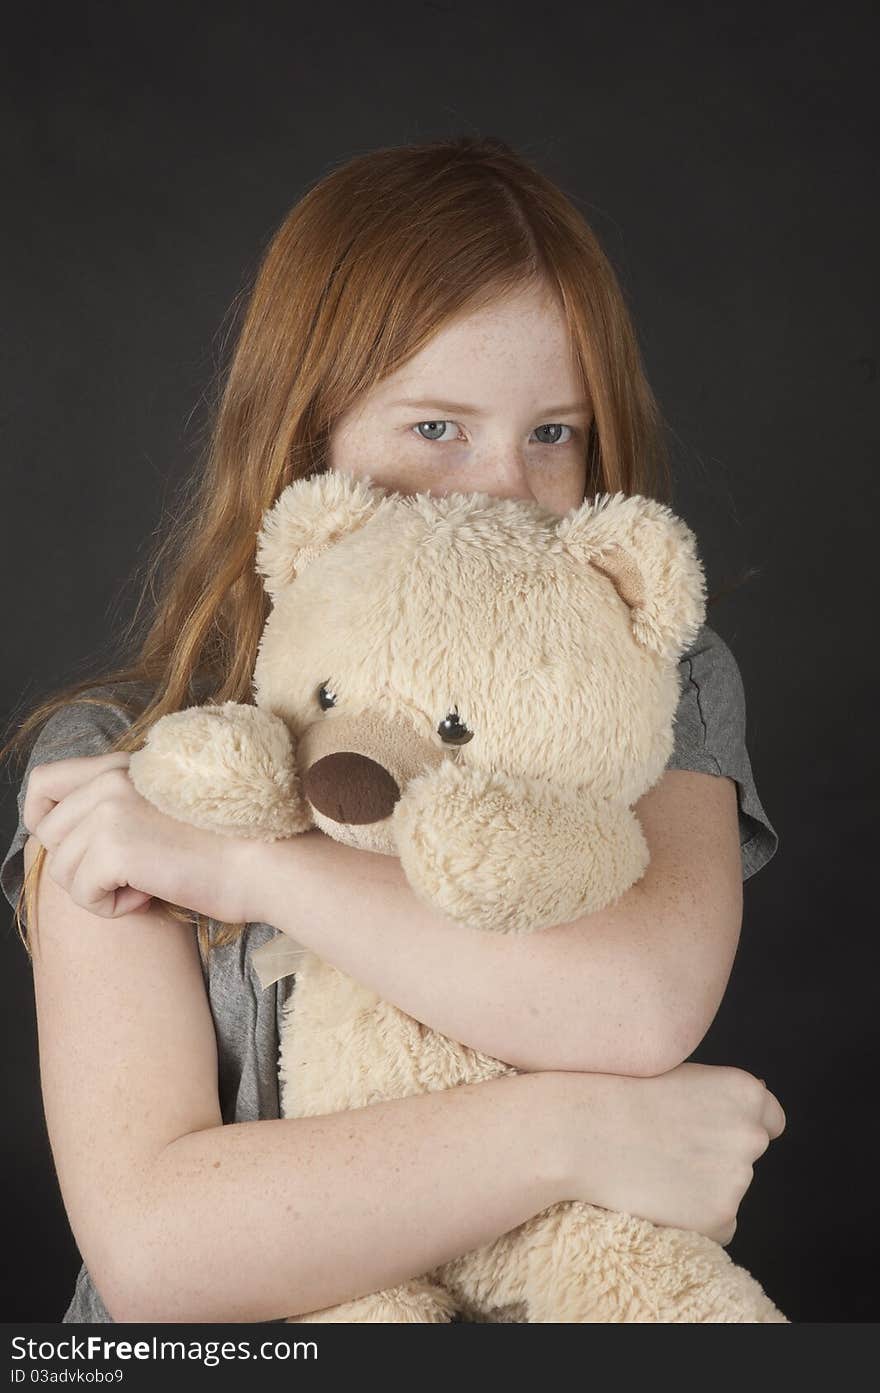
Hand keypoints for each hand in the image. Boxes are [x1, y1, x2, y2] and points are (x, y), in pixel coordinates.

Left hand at [24, 751, 262, 924]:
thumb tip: (70, 839)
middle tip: (128, 875)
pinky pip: (82, 892)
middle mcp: (112, 778)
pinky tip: (149, 897)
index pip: (44, 780)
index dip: (44, 818)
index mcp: (125, 765)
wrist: (267, 862)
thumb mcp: (168, 808)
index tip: (74, 847)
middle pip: (47, 833)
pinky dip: (112, 908)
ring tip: (145, 887)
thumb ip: (121, 806)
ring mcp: (111, 809)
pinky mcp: (115, 846)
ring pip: (61, 869)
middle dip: (78, 867)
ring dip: (98, 891)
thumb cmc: (231, 847)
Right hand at [550, 1062, 785, 1244]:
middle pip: (747, 1155)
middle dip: (718, 1156)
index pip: (771, 1119)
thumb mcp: (679, 1074)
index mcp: (745, 1092)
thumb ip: (719, 1096)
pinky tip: (659, 1197)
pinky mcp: (721, 1217)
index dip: (740, 1126)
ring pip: (730, 1191)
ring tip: (655, 1169)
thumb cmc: (619, 1096)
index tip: (715, 1133)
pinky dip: (695, 1219)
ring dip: (703, 1187)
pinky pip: (719, 1226)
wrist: (581, 1132)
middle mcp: (750, 1134)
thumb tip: (749, 1108)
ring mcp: (738, 1179)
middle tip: (670, 1149)